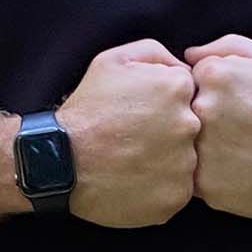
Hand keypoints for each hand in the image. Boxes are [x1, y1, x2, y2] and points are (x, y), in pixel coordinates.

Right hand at [58, 39, 199, 227]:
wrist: (59, 160)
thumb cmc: (87, 109)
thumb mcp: (114, 60)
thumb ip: (157, 54)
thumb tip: (184, 66)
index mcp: (177, 88)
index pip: (190, 95)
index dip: (164, 105)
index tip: (143, 115)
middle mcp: (188, 125)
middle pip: (192, 129)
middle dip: (168, 133)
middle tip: (136, 139)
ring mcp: (183, 164)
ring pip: (187, 162)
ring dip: (166, 162)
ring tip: (133, 160)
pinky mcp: (174, 197)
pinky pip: (176, 191)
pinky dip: (159, 189)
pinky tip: (134, 180)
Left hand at [183, 34, 251, 219]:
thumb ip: (227, 47)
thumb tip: (189, 55)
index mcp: (213, 75)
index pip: (189, 79)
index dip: (209, 93)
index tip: (231, 106)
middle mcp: (201, 109)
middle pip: (184, 111)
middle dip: (204, 119)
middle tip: (234, 131)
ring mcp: (198, 147)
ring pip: (183, 144)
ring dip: (201, 147)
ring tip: (234, 150)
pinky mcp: (202, 183)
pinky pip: (190, 175)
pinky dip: (207, 173)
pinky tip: (233, 170)